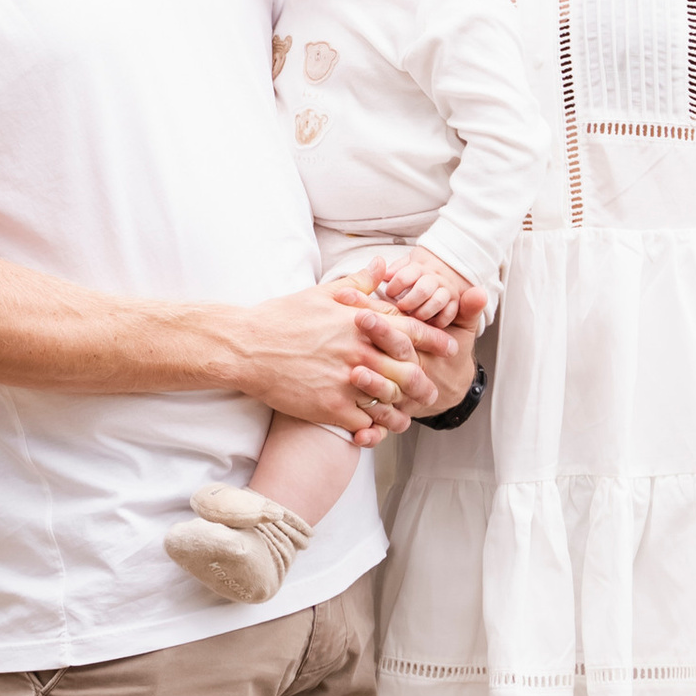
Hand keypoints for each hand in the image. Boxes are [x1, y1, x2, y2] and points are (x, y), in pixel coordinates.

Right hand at [234, 281, 462, 442]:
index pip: (410, 330)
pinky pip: (366, 422)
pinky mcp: (332, 408)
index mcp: (360, 323)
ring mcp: (348, 381)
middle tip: (432, 391)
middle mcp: (360, 351)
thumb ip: (358, 284)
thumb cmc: (281, 318)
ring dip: (401, 410)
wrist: (247, 348)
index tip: (448, 346)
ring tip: (406, 417)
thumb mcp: (321, 294)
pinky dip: (373, 427)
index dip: (433, 339)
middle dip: (424, 382)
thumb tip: (382, 264)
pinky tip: (374, 430)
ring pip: (390, 400)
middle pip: (408, 370)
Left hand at [368, 245, 464, 326]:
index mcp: (420, 267)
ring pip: (437, 301)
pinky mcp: (455, 302)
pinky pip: (449, 313)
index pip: (405, 275)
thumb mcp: (410, 263)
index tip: (389, 293)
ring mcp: (447, 290)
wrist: (452, 267)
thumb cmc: (422, 270)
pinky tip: (428, 324)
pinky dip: (439, 320)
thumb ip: (397, 268)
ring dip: (423, 312)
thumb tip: (384, 274)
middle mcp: (435, 278)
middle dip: (409, 301)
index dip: (395, 286)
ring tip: (413, 318)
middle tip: (400, 308)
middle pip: (422, 289)